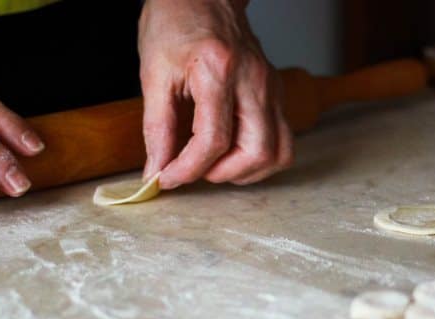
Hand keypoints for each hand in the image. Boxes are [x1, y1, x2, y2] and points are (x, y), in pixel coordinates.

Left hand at [138, 0, 293, 188]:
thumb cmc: (176, 23)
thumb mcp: (153, 73)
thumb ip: (156, 128)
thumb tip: (156, 170)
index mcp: (218, 71)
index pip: (212, 140)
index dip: (188, 169)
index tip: (167, 178)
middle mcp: (253, 81)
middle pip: (258, 152)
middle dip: (224, 174)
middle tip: (197, 169)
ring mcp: (271, 88)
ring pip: (278, 153)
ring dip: (247, 171)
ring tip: (217, 164)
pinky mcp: (276, 94)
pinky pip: (281, 140)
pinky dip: (258, 157)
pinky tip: (232, 151)